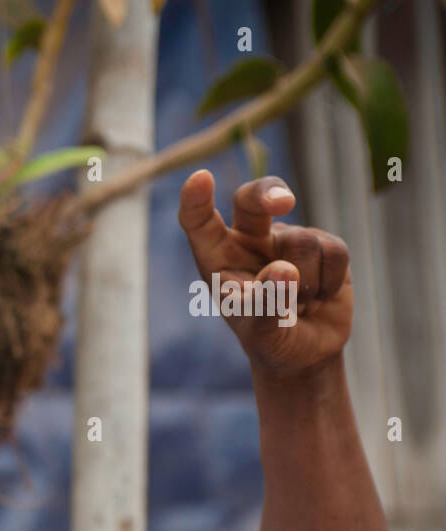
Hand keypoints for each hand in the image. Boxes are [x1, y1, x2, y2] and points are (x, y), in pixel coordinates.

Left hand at [178, 169, 352, 378]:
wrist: (304, 351)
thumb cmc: (268, 338)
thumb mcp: (260, 332)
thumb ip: (267, 302)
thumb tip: (285, 269)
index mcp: (218, 258)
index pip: (200, 223)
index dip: (197, 200)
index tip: (201, 179)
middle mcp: (250, 240)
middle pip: (251, 198)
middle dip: (268, 194)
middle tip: (283, 203)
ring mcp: (287, 239)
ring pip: (304, 242)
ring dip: (307, 283)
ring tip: (299, 305)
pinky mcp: (324, 244)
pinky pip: (334, 251)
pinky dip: (330, 281)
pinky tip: (321, 297)